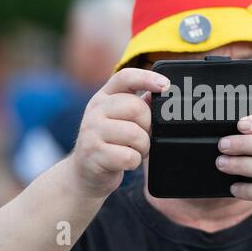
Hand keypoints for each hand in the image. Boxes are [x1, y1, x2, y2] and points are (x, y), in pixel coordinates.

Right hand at [69, 68, 169, 197]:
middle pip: (136, 108)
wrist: (85, 173)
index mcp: (104, 96)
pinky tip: (125, 161)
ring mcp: (91, 131)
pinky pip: (129, 156)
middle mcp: (95, 109)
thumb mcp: (122, 118)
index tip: (166, 85)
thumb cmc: (112, 142)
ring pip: (135, 134)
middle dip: (148, 126)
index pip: (125, 77)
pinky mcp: (93, 154)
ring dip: (143, 146)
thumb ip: (140, 104)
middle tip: (143, 136)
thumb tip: (162, 90)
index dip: (147, 78)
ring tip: (134, 149)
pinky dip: (134, 162)